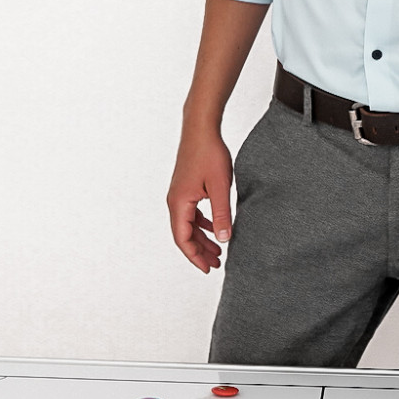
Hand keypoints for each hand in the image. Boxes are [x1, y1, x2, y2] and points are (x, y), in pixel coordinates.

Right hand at [166, 123, 233, 272]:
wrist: (200, 129)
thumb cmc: (209, 154)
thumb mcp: (220, 187)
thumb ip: (222, 215)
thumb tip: (224, 239)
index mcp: (179, 203)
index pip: (183, 239)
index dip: (195, 256)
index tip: (208, 268)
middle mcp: (175, 201)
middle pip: (184, 235)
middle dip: (200, 251)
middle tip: (216, 264)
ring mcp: (179, 194)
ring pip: (188, 224)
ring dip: (202, 239)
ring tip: (218, 251)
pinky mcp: (186, 188)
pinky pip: (191, 213)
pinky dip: (202, 224)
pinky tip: (215, 228)